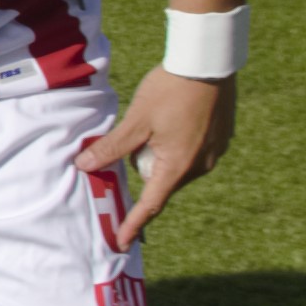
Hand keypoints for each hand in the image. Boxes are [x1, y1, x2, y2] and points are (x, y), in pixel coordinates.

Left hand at [75, 69, 234, 247]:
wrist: (208, 63)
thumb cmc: (171, 91)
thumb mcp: (136, 121)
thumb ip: (112, 148)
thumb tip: (85, 167)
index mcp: (178, 166)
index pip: (151, 205)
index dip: (134, 224)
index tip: (121, 242)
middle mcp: (201, 166)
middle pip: (161, 180)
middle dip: (143, 166)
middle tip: (135, 137)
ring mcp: (215, 152)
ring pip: (176, 164)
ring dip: (160, 153)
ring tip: (156, 120)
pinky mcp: (221, 138)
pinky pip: (192, 151)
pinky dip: (176, 142)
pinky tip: (172, 117)